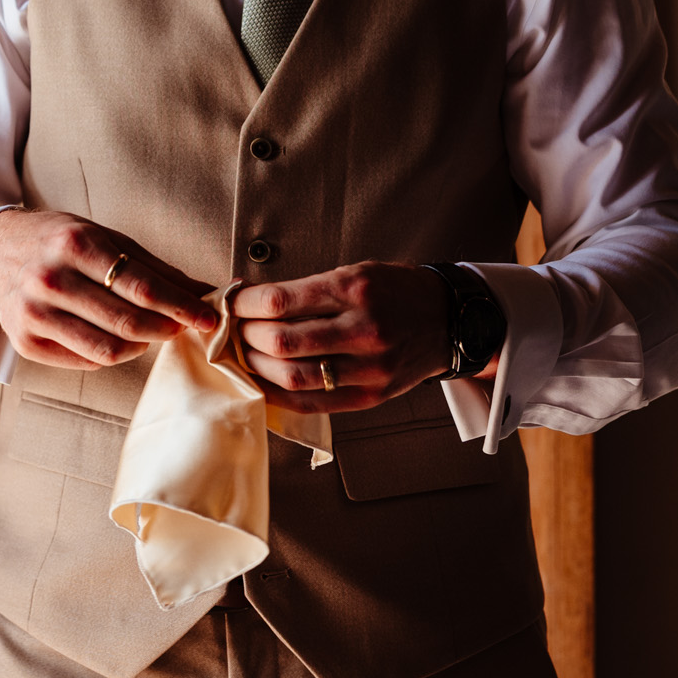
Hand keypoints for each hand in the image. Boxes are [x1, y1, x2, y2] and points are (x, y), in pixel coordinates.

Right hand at [0, 209, 219, 371]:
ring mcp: (36, 314)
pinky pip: (87, 361)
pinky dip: (112, 354)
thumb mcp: (102, 237)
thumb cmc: (56, 241)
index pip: (143, 287)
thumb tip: (203, 291)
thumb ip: (152, 266)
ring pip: (110, 350)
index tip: (209, 317)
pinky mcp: (26, 343)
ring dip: (142, 346)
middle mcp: (52, 279)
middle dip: (168, 329)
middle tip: (184, 327)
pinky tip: (116, 338)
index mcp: (75, 244)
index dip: (182, 306)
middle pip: (129, 322)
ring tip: (150, 333)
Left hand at [231, 262, 458, 413]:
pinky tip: (263, 384)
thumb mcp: (353, 273)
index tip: (230, 304)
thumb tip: (251, 302)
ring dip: (257, 368)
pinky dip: (279, 396)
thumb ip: (306, 290)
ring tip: (245, 356)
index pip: (280, 302)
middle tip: (234, 331)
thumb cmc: (395, 292)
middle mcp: (363, 329)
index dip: (244, 305)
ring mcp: (369, 367)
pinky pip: (313, 404)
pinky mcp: (371, 396)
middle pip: (281, 342)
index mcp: (354, 290)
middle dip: (245, 337)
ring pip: (293, 377)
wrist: (447, 320)